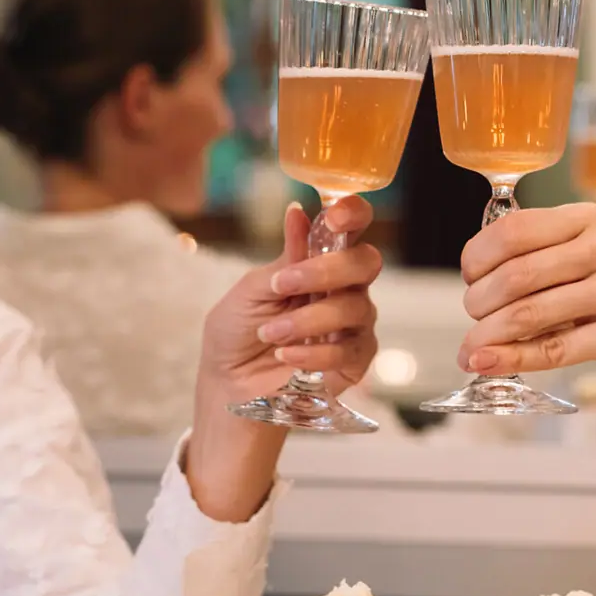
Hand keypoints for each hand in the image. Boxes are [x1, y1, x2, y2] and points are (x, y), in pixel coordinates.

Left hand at [198, 197, 381, 404]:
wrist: (229, 383)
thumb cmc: (239, 331)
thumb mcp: (251, 290)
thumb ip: (284, 258)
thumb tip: (298, 212)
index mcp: (322, 261)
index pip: (351, 227)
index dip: (353, 214)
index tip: (334, 217)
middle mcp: (346, 288)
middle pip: (366, 263)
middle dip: (328, 270)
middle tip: (283, 285)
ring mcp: (354, 325)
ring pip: (355, 308)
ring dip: (308, 319)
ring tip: (271, 333)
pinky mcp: (354, 361)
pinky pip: (350, 350)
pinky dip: (315, 353)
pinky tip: (286, 354)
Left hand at [458, 202, 595, 396]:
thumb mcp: (595, 256)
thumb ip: (544, 256)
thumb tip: (475, 281)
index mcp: (590, 218)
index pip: (513, 230)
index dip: (478, 257)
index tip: (470, 278)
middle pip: (515, 274)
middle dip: (478, 302)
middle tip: (473, 318)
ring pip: (529, 313)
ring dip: (487, 336)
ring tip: (469, 350)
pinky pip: (552, 349)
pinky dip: (511, 359)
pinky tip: (486, 364)